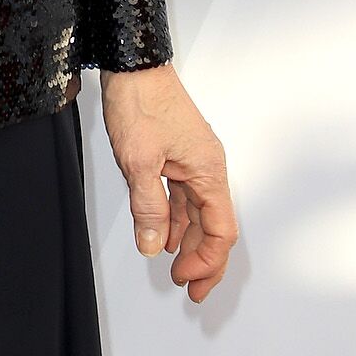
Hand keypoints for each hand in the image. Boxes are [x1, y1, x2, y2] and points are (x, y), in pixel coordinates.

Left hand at [99, 63, 237, 303]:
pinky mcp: (177, 157)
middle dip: (204, 261)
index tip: (186, 280)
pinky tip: (164, 236)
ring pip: (197, 214)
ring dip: (188, 243)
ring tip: (176, 269)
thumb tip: (154, 246)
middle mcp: (207, 169)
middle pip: (214, 226)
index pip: (221, 229)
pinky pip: (182, 198)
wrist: (133, 66)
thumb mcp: (140, 161)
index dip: (207, 260)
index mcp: (208, 171)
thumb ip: (149, 207)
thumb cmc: (142, 102)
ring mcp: (193, 162)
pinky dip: (175, 221)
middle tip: (190, 290)